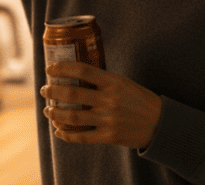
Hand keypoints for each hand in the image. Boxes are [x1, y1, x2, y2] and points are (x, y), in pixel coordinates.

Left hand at [39, 62, 162, 149]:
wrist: (160, 123)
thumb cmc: (140, 100)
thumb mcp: (124, 83)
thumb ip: (103, 81)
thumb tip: (78, 75)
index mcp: (113, 82)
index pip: (82, 71)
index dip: (63, 68)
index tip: (50, 68)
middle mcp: (108, 100)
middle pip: (71, 94)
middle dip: (53, 91)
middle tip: (45, 90)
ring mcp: (108, 119)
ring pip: (72, 117)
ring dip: (55, 113)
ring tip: (48, 110)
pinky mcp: (109, 136)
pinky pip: (82, 137)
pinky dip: (67, 135)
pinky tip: (58, 131)